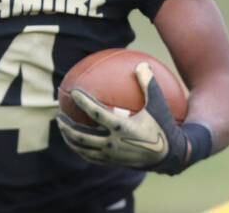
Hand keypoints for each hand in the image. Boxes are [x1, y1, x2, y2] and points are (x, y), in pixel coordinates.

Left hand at [56, 61, 190, 173]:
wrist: (170, 156)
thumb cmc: (164, 126)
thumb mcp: (158, 104)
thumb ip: (148, 84)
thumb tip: (141, 64)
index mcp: (122, 128)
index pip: (96, 113)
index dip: (83, 102)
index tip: (73, 92)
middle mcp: (113, 143)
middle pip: (82, 136)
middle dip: (67, 125)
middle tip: (58, 113)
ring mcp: (111, 156)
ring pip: (83, 149)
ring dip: (70, 138)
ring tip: (62, 128)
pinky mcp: (112, 163)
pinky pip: (90, 157)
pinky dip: (80, 148)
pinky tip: (76, 141)